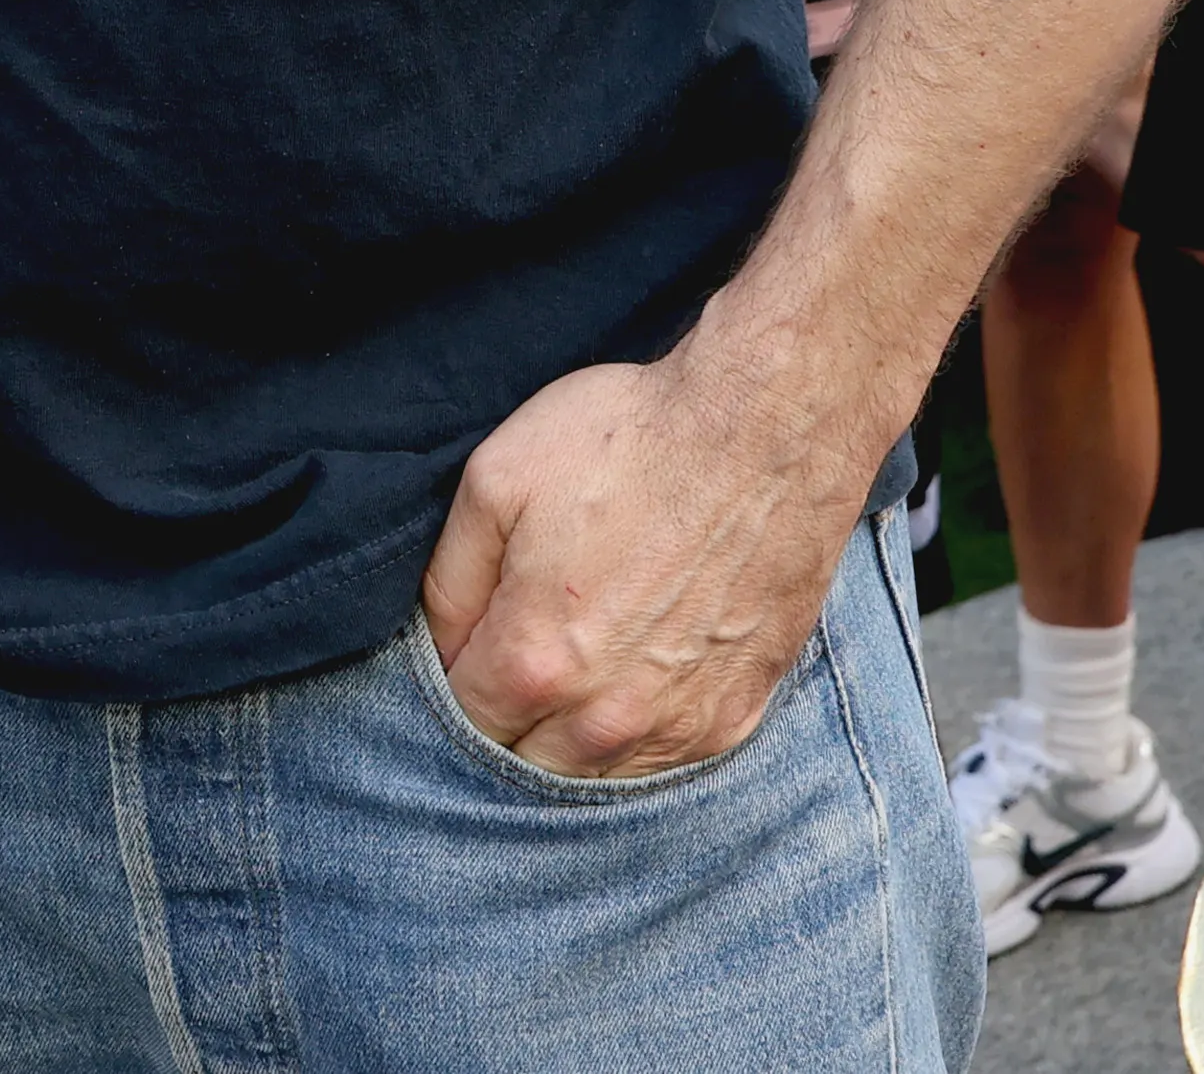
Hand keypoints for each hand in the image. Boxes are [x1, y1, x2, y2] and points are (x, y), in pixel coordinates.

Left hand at [420, 345, 875, 779]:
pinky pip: (666, 761)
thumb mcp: (497, 481)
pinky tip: (638, 673)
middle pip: (525, 760)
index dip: (456, 676)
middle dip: (510, 716)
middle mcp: (605, 718)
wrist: (766, 429)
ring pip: (595, 774)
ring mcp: (678, 724)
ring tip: (581, 659)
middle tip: (523, 645)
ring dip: (572, 734)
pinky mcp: (736, 715)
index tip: (471, 638)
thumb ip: (449, 582)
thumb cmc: (628, 441)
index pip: (463, 718)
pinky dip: (640, 732)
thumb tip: (437, 645)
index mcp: (534, 663)